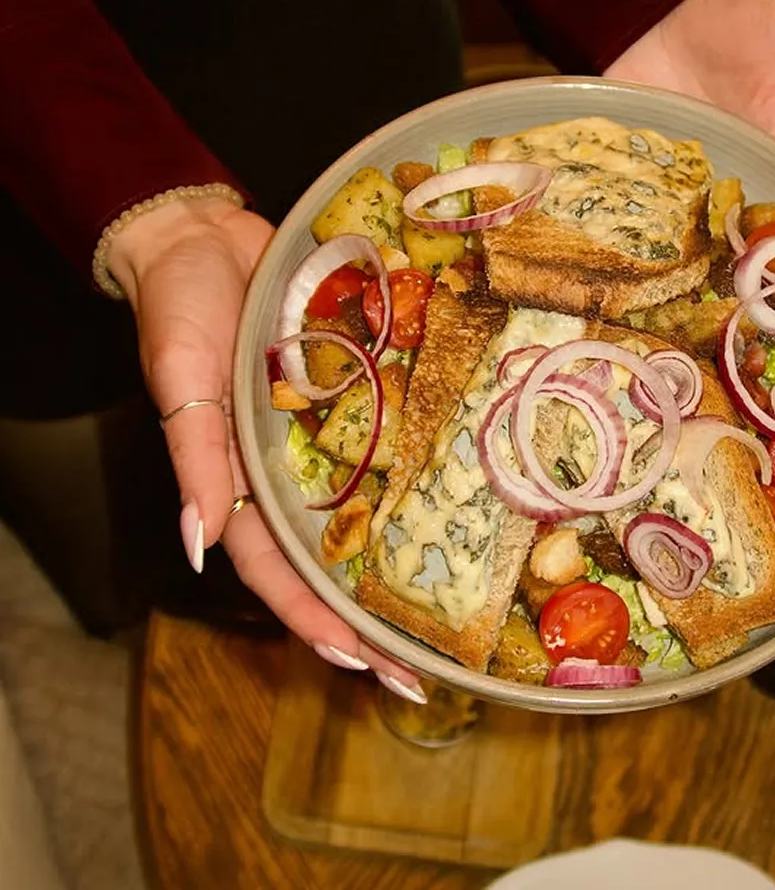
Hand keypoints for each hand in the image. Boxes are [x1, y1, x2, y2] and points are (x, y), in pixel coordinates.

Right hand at [109, 197, 423, 697]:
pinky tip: (467, 489)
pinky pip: (391, 434)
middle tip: (427, 668)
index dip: (314, 619)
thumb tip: (197, 548)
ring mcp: (327, 431)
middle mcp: (290, 466)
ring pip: (369, 505)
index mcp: (241, 476)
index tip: (361, 664)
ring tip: (459, 603)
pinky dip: (421, 463)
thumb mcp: (180, 380)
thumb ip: (194, 460)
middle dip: (372, 614)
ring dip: (405, 553)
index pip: (278, 569)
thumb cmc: (180, 307)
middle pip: (333, 555)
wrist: (208, 234)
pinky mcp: (357, 387)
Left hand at [605, 0, 774, 346]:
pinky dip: (668, 283)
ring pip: (729, 270)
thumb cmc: (733, 21)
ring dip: (744, 315)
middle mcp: (754, 191)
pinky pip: (662, 248)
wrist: (649, 10)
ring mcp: (701, 199)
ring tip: (763, 378)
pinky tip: (676, 329)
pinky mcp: (651, 197)